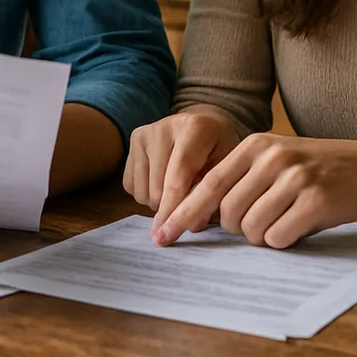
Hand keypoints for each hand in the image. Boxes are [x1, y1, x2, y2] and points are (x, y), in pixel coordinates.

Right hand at [123, 106, 241, 229]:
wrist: (205, 123)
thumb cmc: (219, 149)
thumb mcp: (226, 169)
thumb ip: (212, 196)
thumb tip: (191, 226)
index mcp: (194, 128)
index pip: (178, 177)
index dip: (174, 209)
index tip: (169, 234)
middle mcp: (163, 127)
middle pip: (157, 188)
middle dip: (170, 209)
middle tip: (188, 206)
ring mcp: (145, 133)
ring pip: (142, 191)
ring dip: (158, 202)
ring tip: (177, 189)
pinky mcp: (133, 141)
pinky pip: (130, 186)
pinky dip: (145, 194)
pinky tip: (162, 181)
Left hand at [153, 134, 356, 248]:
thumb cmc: (317, 170)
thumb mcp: (275, 161)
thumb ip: (241, 179)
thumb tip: (199, 216)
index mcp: (255, 145)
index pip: (208, 185)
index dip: (183, 213)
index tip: (162, 236)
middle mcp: (271, 157)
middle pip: (228, 213)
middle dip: (238, 229)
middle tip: (260, 223)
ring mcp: (294, 177)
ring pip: (252, 228)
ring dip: (263, 236)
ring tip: (284, 221)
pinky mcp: (314, 200)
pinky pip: (278, 237)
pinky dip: (284, 240)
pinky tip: (300, 225)